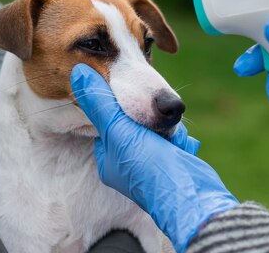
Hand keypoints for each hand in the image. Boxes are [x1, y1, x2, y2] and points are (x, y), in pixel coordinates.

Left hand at [71, 64, 238, 251]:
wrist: (191, 194)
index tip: (128, 96)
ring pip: (157, 126)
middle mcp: (128, 161)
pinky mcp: (173, 159)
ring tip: (168, 139)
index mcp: (109, 158)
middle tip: (155, 123)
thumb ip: (99, 102)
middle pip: (133, 121)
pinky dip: (179, 137)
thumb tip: (78, 73)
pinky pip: (174, 136)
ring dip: (166, 127)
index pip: (106, 120)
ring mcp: (152, 160)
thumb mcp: (118, 130)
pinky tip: (180, 145)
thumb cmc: (149, 166)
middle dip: (148, 117)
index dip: (118, 104)